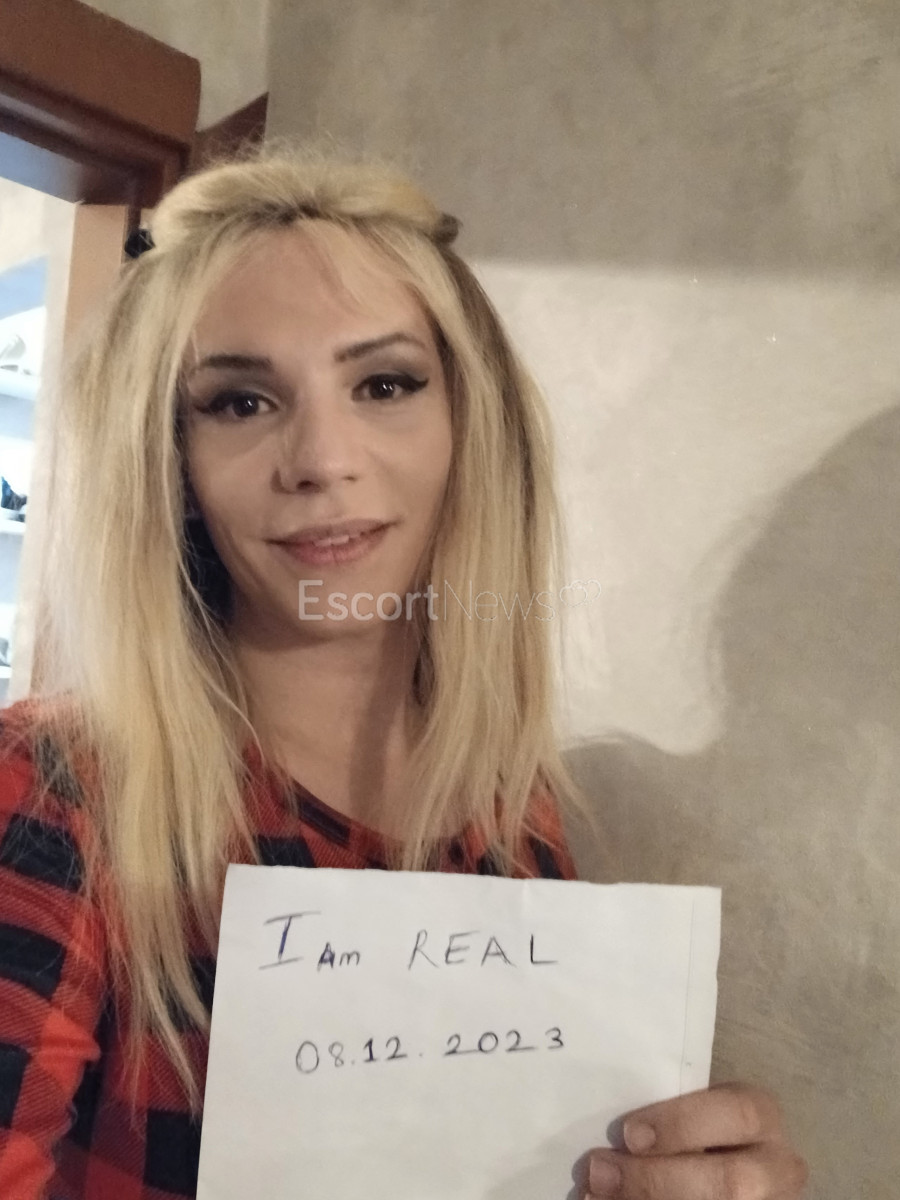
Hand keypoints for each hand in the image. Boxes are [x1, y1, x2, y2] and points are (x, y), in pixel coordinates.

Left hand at [585, 1082, 808, 1198]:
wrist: (714, 1175)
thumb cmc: (689, 1131)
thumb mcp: (687, 1114)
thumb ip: (660, 1120)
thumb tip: (605, 1138)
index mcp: (761, 1118)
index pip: (739, 1113)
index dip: (683, 1125)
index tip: (629, 1135)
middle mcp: (777, 1168)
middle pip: (730, 1182)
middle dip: (657, 1180)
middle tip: (599, 1172)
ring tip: (597, 1196)